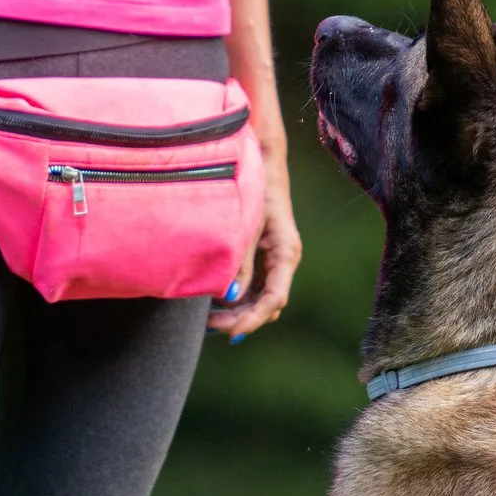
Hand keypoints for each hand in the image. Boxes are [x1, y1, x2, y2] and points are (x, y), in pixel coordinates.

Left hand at [209, 127, 299, 339]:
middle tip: (211, 326)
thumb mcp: (246, 226)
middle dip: (243, 319)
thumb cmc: (254, 189)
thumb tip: (231, 297)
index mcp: (286, 253)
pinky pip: (254, 287)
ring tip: (209, 319)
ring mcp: (274, 260)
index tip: (232, 331)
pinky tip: (215, 303)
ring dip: (239, 312)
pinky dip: (238, 299)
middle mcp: (284, 261)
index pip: (274, 298)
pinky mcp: (263, 257)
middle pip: (268, 304)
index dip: (254, 318)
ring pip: (261, 299)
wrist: (261, 163)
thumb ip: (240, 262)